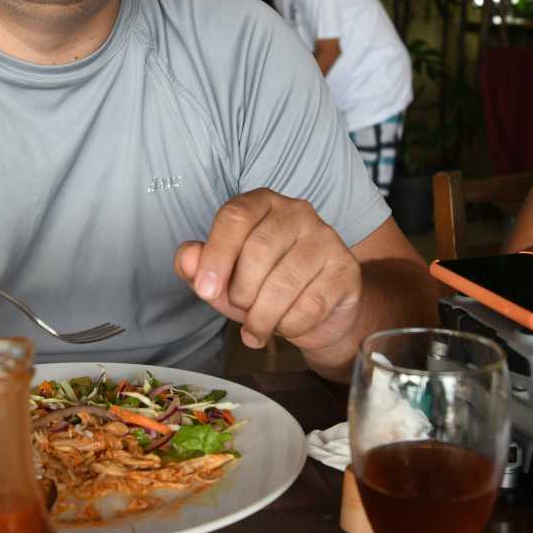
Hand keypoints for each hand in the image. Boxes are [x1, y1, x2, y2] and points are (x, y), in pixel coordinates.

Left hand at [174, 189, 361, 354]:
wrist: (320, 311)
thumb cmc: (266, 287)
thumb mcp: (226, 277)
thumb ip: (199, 266)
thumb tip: (186, 259)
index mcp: (262, 203)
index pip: (235, 216)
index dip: (216, 255)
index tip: (205, 289)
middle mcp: (297, 212)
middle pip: (258, 250)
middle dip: (241, 292)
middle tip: (239, 310)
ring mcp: (326, 238)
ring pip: (284, 282)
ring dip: (263, 317)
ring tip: (257, 329)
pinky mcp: (346, 270)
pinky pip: (310, 305)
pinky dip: (290, 325)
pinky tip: (286, 327)